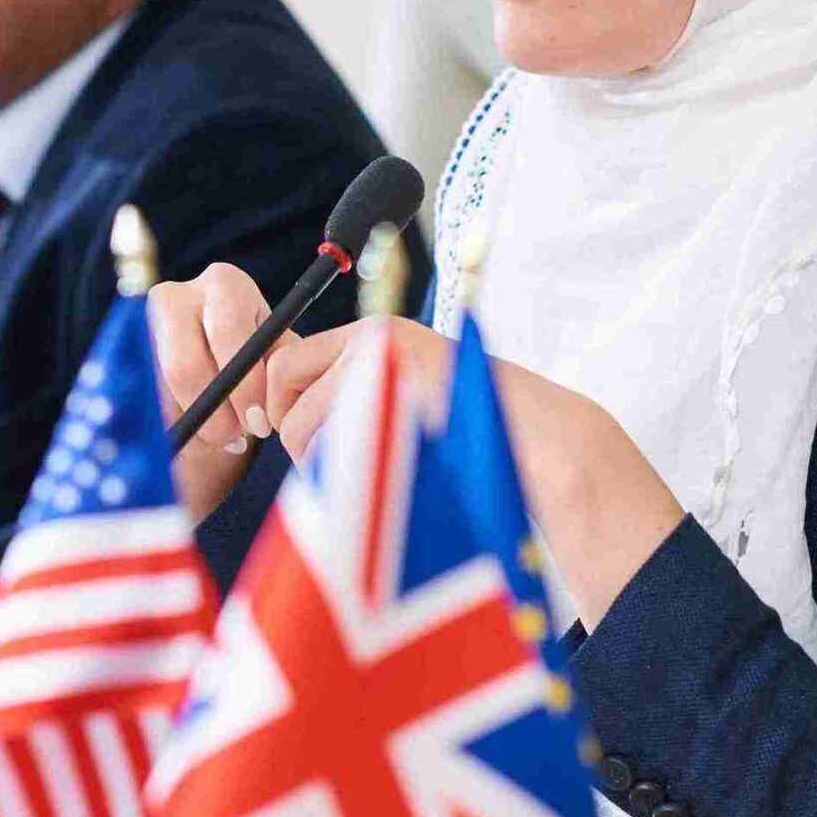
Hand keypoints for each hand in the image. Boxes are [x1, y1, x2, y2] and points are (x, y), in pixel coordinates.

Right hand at [147, 264, 295, 520]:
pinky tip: (196, 431)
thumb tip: (269, 413)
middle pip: (184, 364)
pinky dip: (172, 424)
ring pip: (160, 390)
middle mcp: (176, 294)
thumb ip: (280, 370)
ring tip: (223, 438)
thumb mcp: (277, 352)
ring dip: (194, 421)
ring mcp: (142, 325)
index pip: (228, 333)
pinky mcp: (123, 356)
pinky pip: (143, 401)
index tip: (260, 424)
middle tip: (236, 440)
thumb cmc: (257, 352)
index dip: (245, 385)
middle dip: (215, 412)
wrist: (215, 351)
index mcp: (224, 284)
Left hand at [226, 313, 687, 628]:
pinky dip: (338, 476)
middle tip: (328, 465)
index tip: (295, 437)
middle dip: (296, 434)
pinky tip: (377, 483)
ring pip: (301, 426)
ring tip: (368, 475)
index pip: (290, 361)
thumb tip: (280, 417)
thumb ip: (355, 394)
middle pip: (284, 387)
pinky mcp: (391, 406)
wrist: (536, 442)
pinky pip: (331, 450)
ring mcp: (382, 370)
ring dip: (317, 460)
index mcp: (377, 334)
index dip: (283, 404)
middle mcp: (373, 340)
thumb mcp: (405, 393)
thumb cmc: (466, 432)